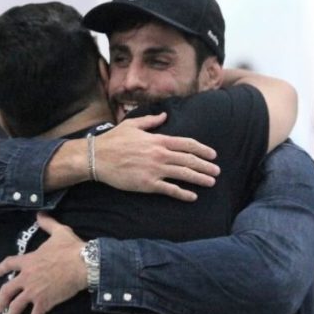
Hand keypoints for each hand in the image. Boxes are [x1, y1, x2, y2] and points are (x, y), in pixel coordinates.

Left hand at [0, 213, 86, 313]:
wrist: (83, 264)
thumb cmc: (72, 248)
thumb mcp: (59, 232)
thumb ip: (47, 223)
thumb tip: (40, 213)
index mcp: (28, 260)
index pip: (9, 263)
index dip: (1, 268)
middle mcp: (27, 277)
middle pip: (7, 290)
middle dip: (0, 300)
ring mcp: (34, 291)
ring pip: (16, 306)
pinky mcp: (44, 302)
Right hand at [91, 113, 220, 200]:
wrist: (96, 158)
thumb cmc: (112, 140)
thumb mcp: (132, 125)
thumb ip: (151, 121)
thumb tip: (165, 116)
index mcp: (158, 140)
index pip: (187, 144)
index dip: (202, 149)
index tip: (212, 155)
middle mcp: (160, 154)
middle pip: (189, 160)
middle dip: (206, 166)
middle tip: (217, 171)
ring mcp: (155, 170)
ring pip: (184, 174)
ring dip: (200, 178)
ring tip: (211, 182)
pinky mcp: (147, 184)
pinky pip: (170, 189)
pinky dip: (183, 193)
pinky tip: (192, 196)